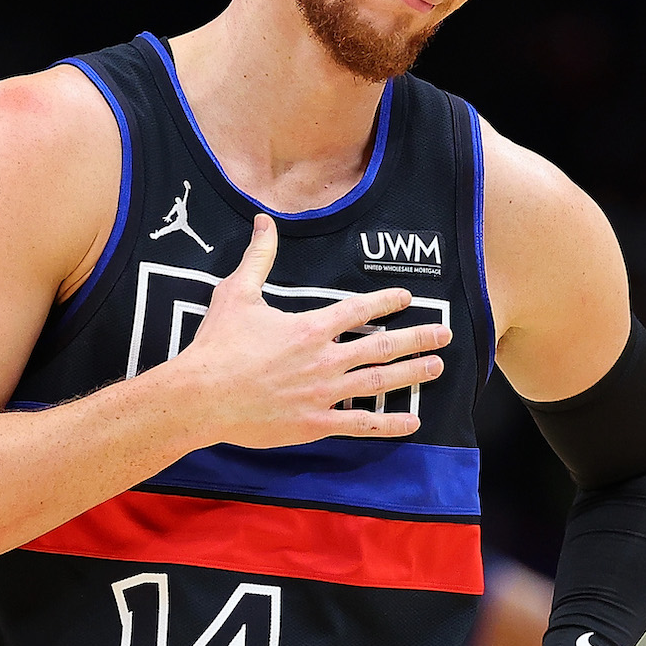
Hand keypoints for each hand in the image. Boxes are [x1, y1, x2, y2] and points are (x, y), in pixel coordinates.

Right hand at [176, 214, 451, 449]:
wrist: (201, 397)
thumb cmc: (217, 346)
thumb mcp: (237, 294)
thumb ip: (258, 258)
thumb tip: (264, 221)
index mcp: (310, 327)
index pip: (359, 310)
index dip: (387, 301)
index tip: (409, 297)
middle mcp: (325, 359)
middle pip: (382, 346)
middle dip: (417, 338)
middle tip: (445, 334)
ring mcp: (324, 393)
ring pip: (380, 383)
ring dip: (412, 374)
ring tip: (436, 367)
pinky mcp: (316, 422)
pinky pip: (361, 425)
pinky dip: (389, 424)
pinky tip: (413, 422)